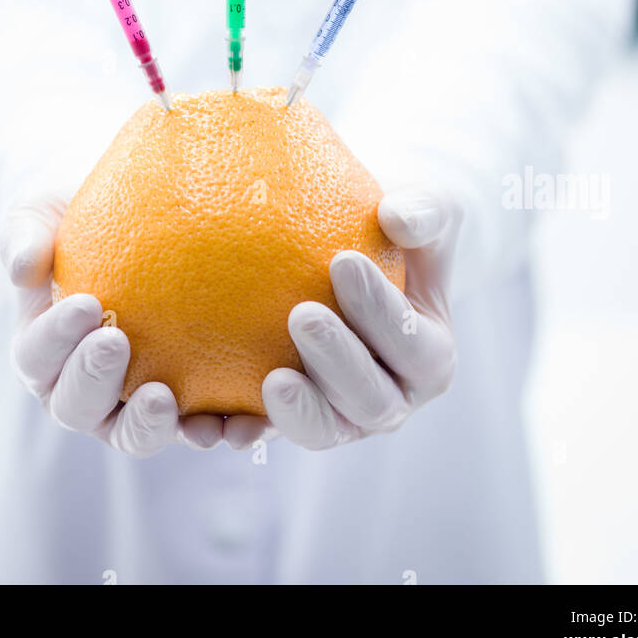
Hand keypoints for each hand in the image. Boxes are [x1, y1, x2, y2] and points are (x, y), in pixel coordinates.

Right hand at [0, 193, 233, 455]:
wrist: (142, 219)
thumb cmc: (84, 214)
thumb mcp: (45, 210)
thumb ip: (27, 234)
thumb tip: (24, 267)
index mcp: (44, 351)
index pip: (38, 355)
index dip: (56, 338)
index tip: (87, 303)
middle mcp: (83, 388)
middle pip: (77, 407)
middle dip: (91, 381)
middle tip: (117, 341)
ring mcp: (133, 405)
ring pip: (133, 434)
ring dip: (147, 425)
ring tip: (166, 398)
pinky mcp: (188, 408)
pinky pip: (200, 428)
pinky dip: (217, 430)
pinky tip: (237, 420)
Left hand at [260, 186, 460, 448]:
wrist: (357, 250)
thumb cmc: (394, 226)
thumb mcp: (425, 207)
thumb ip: (422, 211)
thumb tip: (396, 216)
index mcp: (430, 356)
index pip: (411, 342)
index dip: (381, 310)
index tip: (343, 261)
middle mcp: (392, 397)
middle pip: (371, 400)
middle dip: (340, 363)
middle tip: (302, 314)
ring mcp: (342, 415)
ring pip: (325, 428)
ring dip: (298, 411)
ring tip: (268, 379)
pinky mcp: (293, 416)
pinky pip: (267, 430)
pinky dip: (242, 427)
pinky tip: (207, 418)